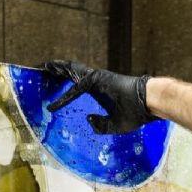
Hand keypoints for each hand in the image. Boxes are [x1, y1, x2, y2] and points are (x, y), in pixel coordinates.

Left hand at [40, 60, 155, 134]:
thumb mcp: (114, 125)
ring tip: (45, 65)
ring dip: (58, 68)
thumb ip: (100, 125)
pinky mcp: (96, 78)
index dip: (62, 98)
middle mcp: (95, 83)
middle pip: (72, 76)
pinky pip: (76, 81)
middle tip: (44, 68)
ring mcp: (95, 78)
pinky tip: (53, 70)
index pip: (76, 92)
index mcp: (99, 92)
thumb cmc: (134, 114)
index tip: (50, 106)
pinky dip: (63, 74)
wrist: (147, 104)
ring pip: (72, 71)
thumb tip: (87, 120)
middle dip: (58, 72)